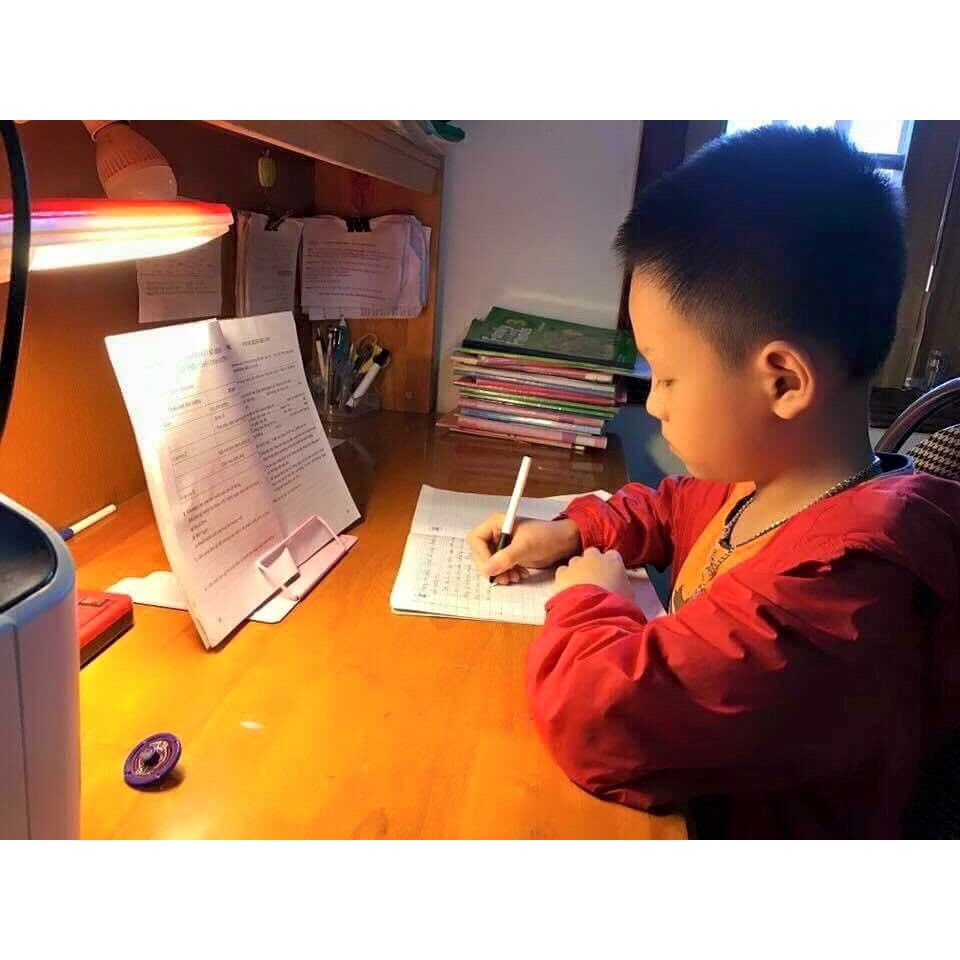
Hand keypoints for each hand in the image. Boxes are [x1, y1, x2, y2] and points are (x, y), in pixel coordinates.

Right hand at [467, 514, 581, 584]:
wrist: (563, 543)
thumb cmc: (546, 536)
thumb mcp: (525, 547)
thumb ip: (505, 558)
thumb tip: (487, 570)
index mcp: (496, 523)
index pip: (476, 539)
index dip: (481, 554)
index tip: (491, 567)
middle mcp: (496, 533)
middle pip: (480, 553)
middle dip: (491, 567)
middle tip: (502, 577)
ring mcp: (502, 545)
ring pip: (489, 563)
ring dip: (499, 573)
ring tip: (513, 578)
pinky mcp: (508, 555)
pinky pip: (499, 567)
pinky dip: (506, 574)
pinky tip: (518, 575)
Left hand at [554, 547, 631, 600]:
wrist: (593, 610)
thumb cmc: (615, 603)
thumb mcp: (628, 594)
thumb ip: (622, 584)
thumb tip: (620, 587)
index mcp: (613, 560)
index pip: (612, 555)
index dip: (610, 564)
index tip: (610, 574)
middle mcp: (594, 557)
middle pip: (592, 553)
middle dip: (592, 563)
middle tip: (594, 578)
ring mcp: (576, 563)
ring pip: (576, 561)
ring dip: (577, 570)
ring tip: (580, 587)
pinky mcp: (562, 573)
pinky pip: (563, 572)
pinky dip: (565, 579)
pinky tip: (568, 590)